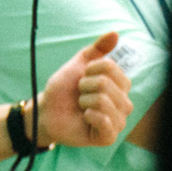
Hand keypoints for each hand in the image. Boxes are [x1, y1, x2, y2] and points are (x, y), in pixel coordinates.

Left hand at [34, 32, 133, 147]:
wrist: (47, 112)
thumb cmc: (63, 90)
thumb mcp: (77, 65)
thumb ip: (96, 49)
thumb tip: (115, 33)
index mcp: (120, 85)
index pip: (110, 67)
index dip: (89, 70)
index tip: (81, 78)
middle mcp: (124, 103)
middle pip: (105, 84)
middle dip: (84, 87)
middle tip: (79, 96)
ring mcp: (118, 121)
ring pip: (103, 101)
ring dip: (84, 101)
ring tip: (81, 107)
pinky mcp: (108, 137)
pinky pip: (105, 121)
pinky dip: (89, 116)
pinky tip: (85, 118)